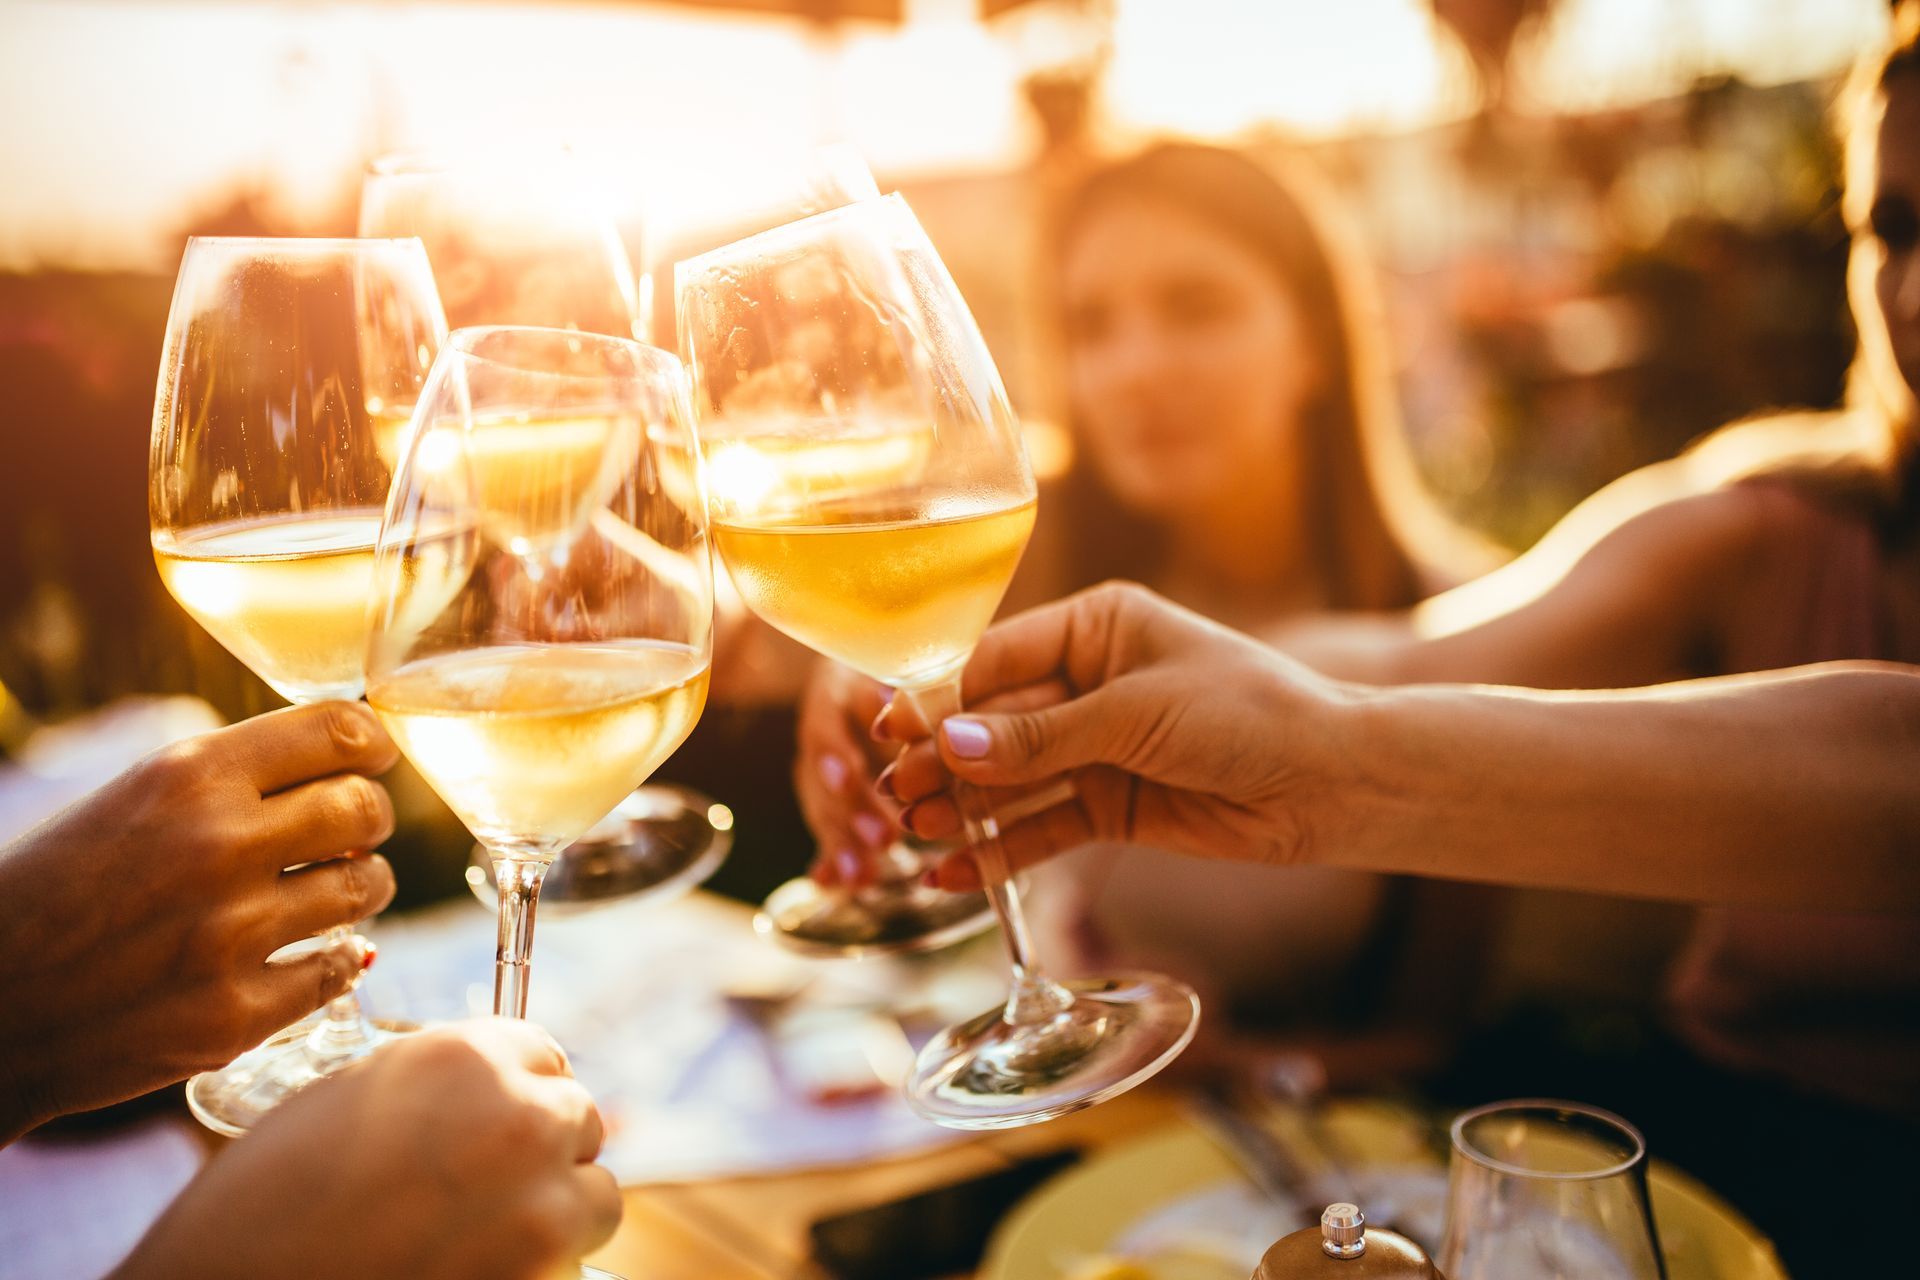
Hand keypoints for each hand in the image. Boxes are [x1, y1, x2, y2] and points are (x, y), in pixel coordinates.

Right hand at [0, 701, 398, 1142]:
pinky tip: (320, 953)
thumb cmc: (55, 893)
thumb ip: (232, 781)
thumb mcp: (130, 801)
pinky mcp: (235, 1015)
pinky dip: (340, 959)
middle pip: (366, 808)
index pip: (338, 731)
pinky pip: (340, 969)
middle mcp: (218, 846)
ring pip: (366, 888)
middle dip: (368, 817)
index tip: (374, 758)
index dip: (372, 743)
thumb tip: (351, 767)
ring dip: (362, 887)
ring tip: (333, 892)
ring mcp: (230, 935)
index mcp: (187, 777)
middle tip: (352, 833)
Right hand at [113, 1019, 621, 1279]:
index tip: (493, 1119)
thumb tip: (491, 1089)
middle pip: (578, 1118)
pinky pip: (576, 1262)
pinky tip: (482, 1267)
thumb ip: (436, 1084)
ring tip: (485, 1233)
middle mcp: (518, 1118)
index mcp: (466, 1057)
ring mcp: (540, 1205)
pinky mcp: (543, 1277)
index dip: (515, 1089)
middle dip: (540, 1148)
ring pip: (596, 1194)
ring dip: (557, 1209)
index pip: (544, 1054)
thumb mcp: (350, 1098)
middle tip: (482, 1185)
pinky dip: (544, 1266)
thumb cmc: (261, 1205)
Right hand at [794, 659, 898, 885]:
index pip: (826, 727)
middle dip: (850, 811)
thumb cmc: (898, 664)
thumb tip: (900, 700)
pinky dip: (832, 858)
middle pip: (822, 777)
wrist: (869, 664)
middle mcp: (820, 733)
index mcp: (833, 696)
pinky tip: (832, 883)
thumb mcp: (903, 668)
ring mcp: (820, 767)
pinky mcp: (832, 796)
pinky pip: (828, 829)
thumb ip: (906, 692)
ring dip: (842, 842)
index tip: (848, 778)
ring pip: (824, 808)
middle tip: (883, 838)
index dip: (834, 754)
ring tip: (863, 877)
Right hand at [877, 583, 1355, 887]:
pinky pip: (1042, 827)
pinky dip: (1001, 849)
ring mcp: (1098, 747)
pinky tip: (956, 871)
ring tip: (912, 834)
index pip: (998, 657)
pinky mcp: (1112, 806)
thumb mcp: (1137, 714)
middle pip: (996, 722)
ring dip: (963, 806)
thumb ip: (1041, 736)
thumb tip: (950, 744)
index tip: (890, 728)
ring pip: (1012, 779)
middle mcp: (1091, 682)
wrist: (1332, 783)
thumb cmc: (1248, 715)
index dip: (942, 696)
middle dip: (946, 758)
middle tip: (895, 792)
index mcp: (1097, 627)